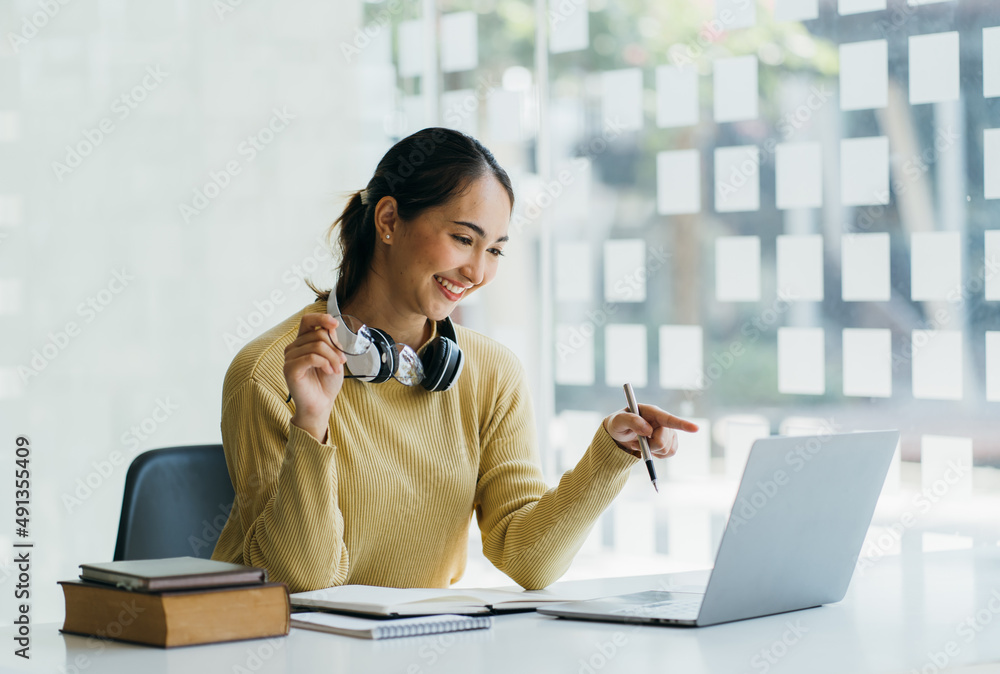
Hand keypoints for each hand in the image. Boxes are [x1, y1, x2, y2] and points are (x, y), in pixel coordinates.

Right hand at [284, 313, 347, 442]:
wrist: (321, 403)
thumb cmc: (326, 382)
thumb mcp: (334, 357)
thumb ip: (331, 341)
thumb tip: (331, 327)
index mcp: (303, 341)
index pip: (307, 320)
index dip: (321, 318)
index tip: (335, 324)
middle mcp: (294, 347)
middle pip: (318, 334)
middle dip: (335, 347)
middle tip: (342, 362)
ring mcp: (290, 358)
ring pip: (317, 345)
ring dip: (332, 357)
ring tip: (336, 369)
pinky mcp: (290, 369)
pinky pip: (311, 357)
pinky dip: (325, 363)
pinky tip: (328, 371)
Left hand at [602, 404, 699, 458]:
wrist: (620, 433)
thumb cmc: (619, 423)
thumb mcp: (618, 421)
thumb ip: (631, 421)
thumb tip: (648, 430)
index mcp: (652, 412)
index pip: (669, 419)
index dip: (683, 424)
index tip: (696, 428)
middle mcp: (663, 421)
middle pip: (662, 442)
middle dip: (648, 446)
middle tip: (636, 441)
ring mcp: (668, 431)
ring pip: (667, 449)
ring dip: (652, 451)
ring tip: (641, 443)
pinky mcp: (669, 441)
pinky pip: (669, 454)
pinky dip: (658, 455)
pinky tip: (649, 448)